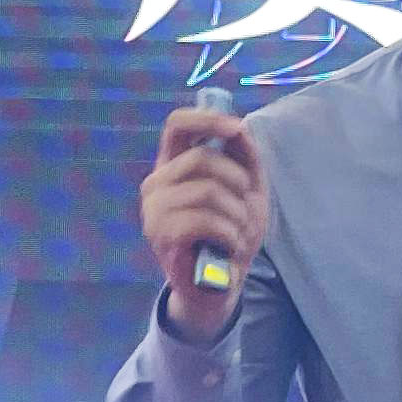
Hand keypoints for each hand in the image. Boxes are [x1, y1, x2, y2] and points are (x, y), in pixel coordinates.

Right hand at [139, 103, 268, 339]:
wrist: (222, 283)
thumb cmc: (231, 231)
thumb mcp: (247, 189)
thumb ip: (244, 156)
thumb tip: (239, 128)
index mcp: (173, 165)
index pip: (177, 125)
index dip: (207, 119)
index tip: (236, 128)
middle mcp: (156, 183)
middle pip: (201, 157)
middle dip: (237, 180)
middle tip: (244, 204)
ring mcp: (154, 210)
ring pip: (207, 190)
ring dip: (237, 213)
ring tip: (236, 231)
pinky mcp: (161, 236)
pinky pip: (204, 220)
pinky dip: (229, 233)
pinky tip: (228, 244)